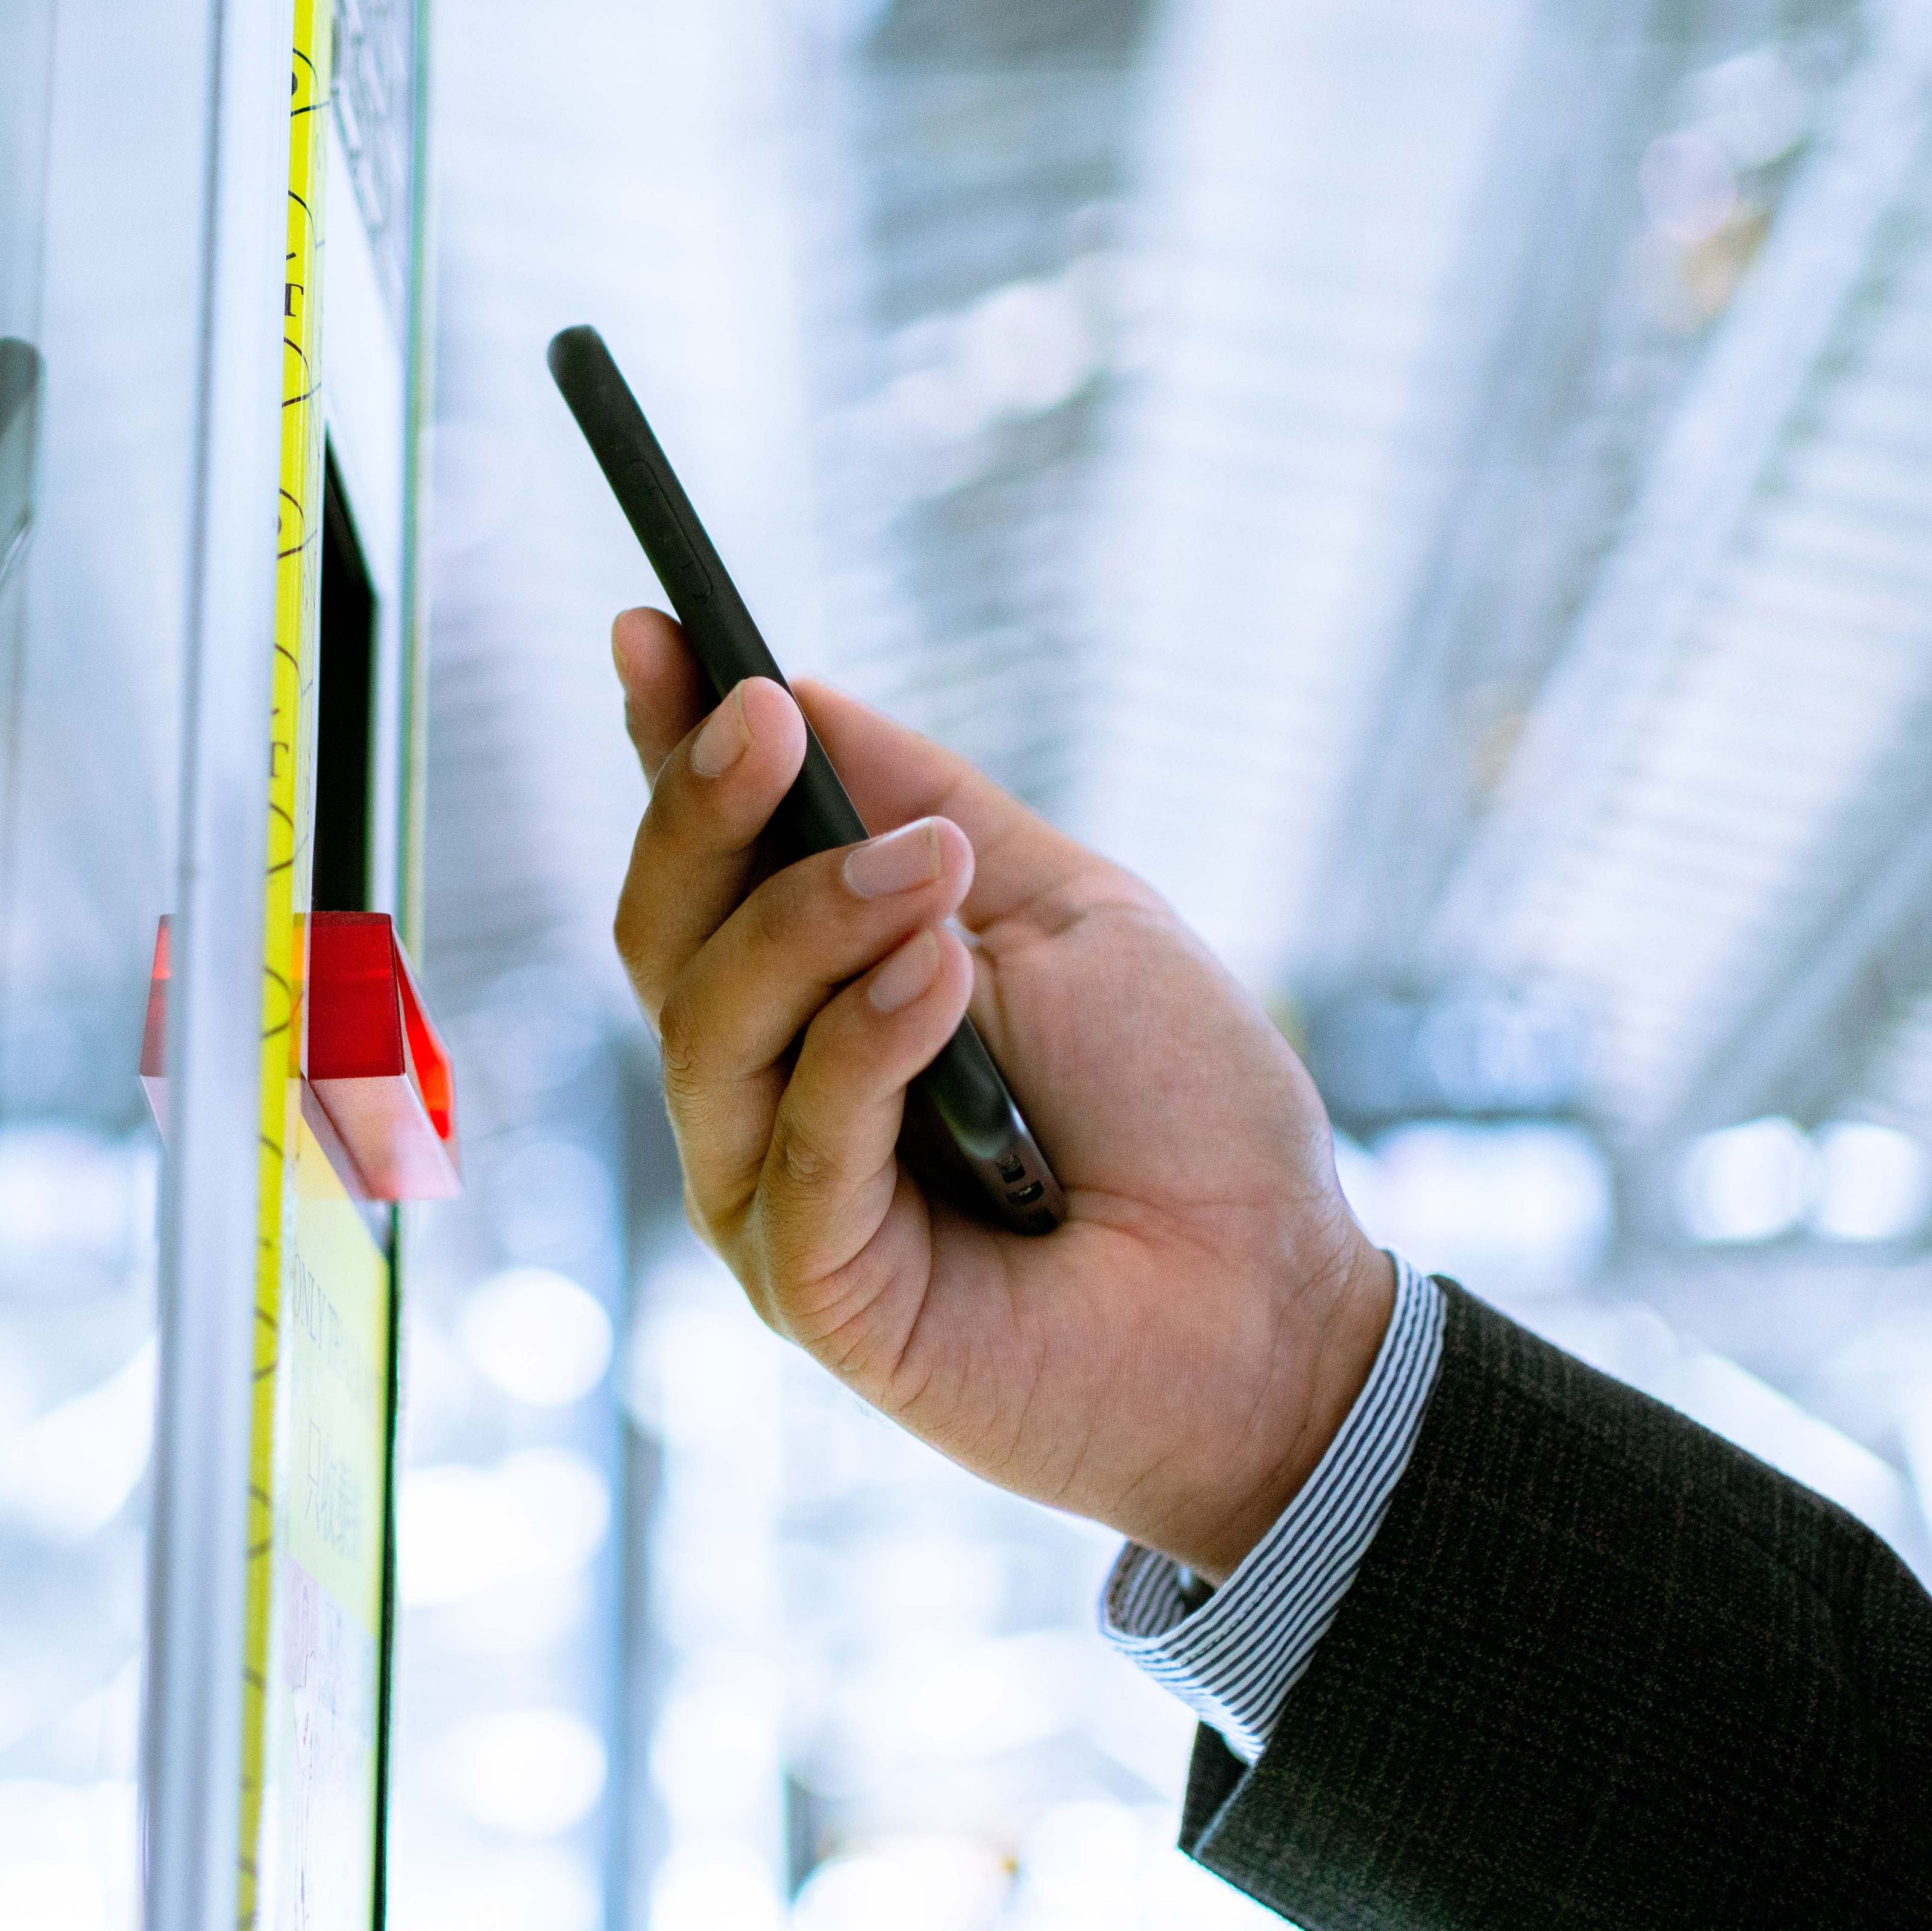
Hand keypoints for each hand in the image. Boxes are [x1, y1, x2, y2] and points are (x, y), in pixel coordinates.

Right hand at [608, 608, 1387, 1578]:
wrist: (1280, 1303)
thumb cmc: (1182, 1110)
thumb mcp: (1065, 907)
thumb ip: (926, 807)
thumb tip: (796, 693)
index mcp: (814, 993)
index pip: (703, 861)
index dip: (662, 747)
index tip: (651, 627)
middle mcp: (766, 1090)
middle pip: (663, 934)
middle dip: (700, 810)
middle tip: (763, 719)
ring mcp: (771, 1194)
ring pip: (709, 1031)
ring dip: (811, 923)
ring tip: (931, 870)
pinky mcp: (814, 1290)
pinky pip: (796, 1147)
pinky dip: (862, 1048)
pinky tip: (939, 982)